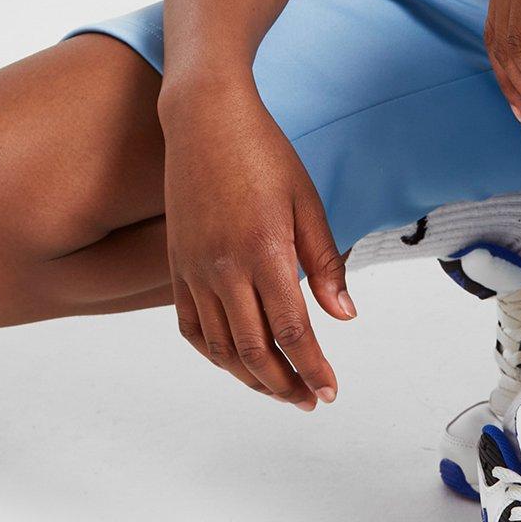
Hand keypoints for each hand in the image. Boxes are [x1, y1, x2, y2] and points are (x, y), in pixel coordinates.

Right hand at [160, 80, 354, 409]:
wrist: (205, 120)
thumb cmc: (264, 154)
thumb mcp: (307, 202)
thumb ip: (325, 263)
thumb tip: (344, 316)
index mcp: (264, 251)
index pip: (291, 331)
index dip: (312, 368)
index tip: (330, 390)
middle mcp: (223, 268)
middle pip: (254, 351)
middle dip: (285, 385)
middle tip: (310, 401)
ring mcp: (194, 270)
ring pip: (220, 348)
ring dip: (251, 379)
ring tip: (280, 390)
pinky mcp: (177, 266)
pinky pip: (192, 327)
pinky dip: (214, 355)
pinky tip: (237, 362)